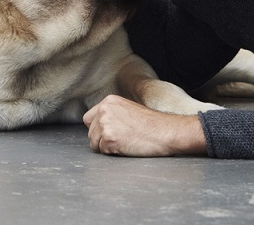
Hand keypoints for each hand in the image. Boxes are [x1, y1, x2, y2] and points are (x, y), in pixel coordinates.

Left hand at [82, 95, 207, 156]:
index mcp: (109, 101)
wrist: (165, 131)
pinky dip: (112, 153)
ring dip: (106, 147)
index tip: (108, 134)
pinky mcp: (109, 138)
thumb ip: (112, 114)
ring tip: (124, 142)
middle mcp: (104, 110)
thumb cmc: (151, 124)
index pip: (89, 119)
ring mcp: (106, 124)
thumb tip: (98, 126)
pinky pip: (102, 151)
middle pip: (90, 132)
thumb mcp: (128, 110)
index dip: (97, 129)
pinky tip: (126, 147)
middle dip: (101, 140)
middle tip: (120, 140)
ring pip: (94, 143)